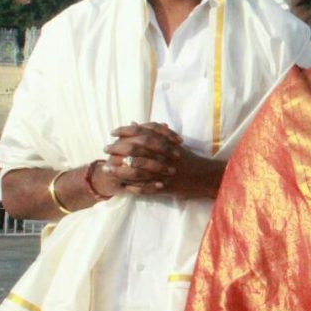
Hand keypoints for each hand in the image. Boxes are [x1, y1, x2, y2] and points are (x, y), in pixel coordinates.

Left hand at [99, 122, 224, 198]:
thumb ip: (153, 133)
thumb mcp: (172, 143)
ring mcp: (164, 172)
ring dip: (119, 169)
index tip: (113, 133)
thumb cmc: (189, 159)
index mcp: (166, 144)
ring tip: (106, 168)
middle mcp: (164, 156)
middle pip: (136, 150)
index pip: (142, 133)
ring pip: (137, 170)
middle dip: (117, 149)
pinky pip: (145, 188)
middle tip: (105, 149)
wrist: (205, 176)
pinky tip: (122, 186)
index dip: (125, 132)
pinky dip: (132, 187)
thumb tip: (133, 123)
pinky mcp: (165, 187)